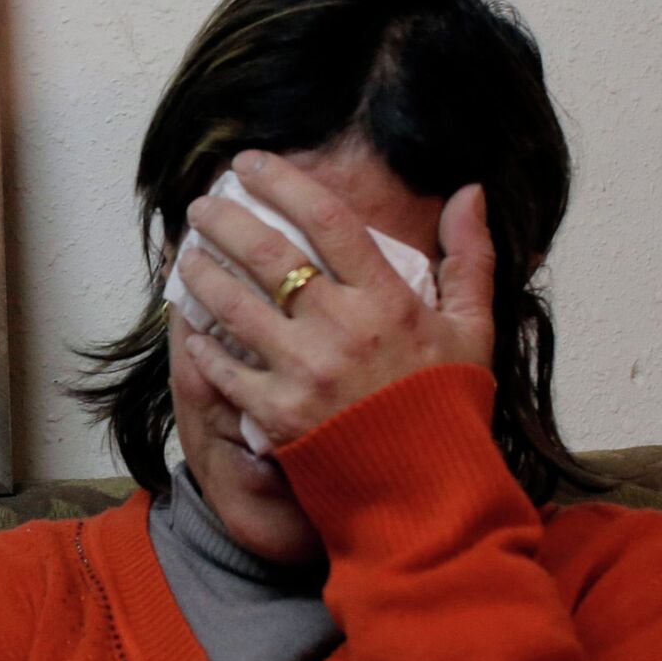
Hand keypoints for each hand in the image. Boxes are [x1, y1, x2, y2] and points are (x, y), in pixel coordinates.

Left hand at [175, 149, 495, 448]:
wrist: (428, 496)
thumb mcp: (474, 329)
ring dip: (202, 275)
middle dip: (224, 221)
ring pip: (233, 306)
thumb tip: (469, 192)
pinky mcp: (275, 414)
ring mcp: (303, 372)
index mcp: (386, 301)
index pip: (327, 220)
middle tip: (200, 206)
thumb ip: (471, 257)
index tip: (251, 164)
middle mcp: (340, 329)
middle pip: (267, 255)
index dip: (283, 183)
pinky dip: (200, 346)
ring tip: (186, 257)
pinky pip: (224, 369)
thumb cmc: (448, 407)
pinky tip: (187, 328)